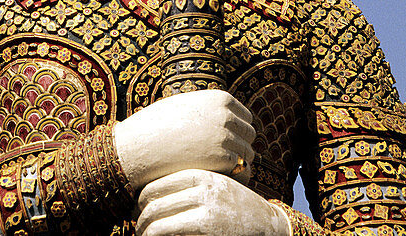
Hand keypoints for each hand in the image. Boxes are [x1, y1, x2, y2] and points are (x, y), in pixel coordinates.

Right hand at [113, 90, 254, 192]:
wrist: (140, 145)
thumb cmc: (159, 126)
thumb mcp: (186, 105)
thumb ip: (207, 109)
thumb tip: (224, 118)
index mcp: (219, 98)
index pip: (245, 117)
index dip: (237, 131)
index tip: (225, 144)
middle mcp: (226, 115)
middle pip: (249, 135)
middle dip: (239, 146)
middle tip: (223, 160)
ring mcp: (226, 136)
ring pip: (247, 154)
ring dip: (237, 163)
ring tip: (219, 171)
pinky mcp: (223, 159)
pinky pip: (242, 170)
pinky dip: (234, 177)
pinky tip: (219, 180)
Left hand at [136, 169, 290, 235]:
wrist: (267, 224)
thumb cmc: (235, 204)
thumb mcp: (214, 183)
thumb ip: (190, 182)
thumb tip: (148, 191)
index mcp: (200, 175)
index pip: (155, 185)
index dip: (140, 200)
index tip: (137, 208)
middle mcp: (202, 192)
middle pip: (153, 205)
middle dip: (140, 219)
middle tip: (137, 226)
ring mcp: (206, 215)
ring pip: (158, 226)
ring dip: (146, 233)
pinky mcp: (208, 233)